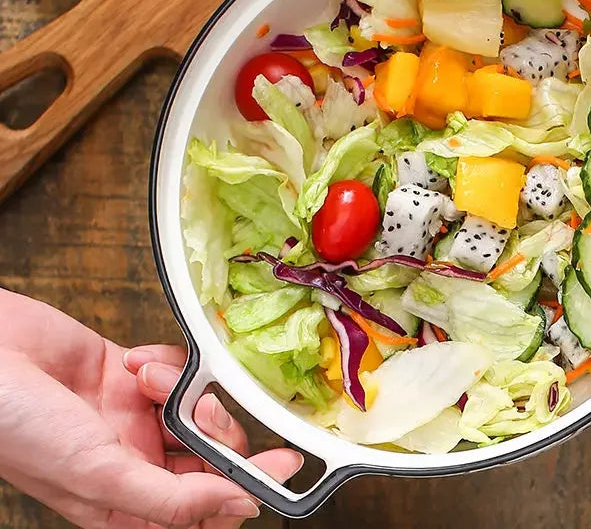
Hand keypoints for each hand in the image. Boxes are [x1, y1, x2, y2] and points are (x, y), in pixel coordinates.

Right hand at [0, 289, 301, 527]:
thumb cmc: (20, 427)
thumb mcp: (98, 475)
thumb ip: (172, 498)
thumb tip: (237, 507)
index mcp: (124, 500)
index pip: (204, 502)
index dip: (246, 484)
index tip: (285, 461)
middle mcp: (133, 460)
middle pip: (208, 451)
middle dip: (214, 427)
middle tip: (201, 407)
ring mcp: (132, 416)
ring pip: (194, 405)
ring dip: (178, 387)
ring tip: (141, 377)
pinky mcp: (130, 374)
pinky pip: (174, 367)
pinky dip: (162, 361)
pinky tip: (130, 361)